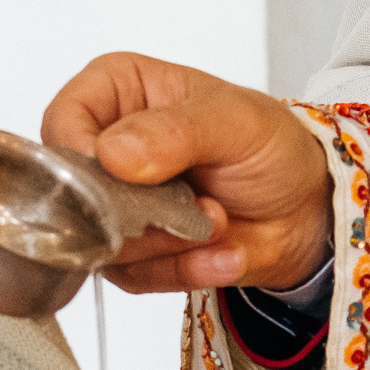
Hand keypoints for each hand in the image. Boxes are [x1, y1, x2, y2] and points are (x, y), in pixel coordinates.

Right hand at [41, 52, 334, 293]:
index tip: (126, 177)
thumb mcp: (234, 121)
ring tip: (219, 223)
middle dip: (139, 213)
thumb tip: (114, 154)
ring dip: (168, 244)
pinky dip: (184, 270)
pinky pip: (134, 278)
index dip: (81, 155)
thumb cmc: (271, 145)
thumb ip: (174, 131)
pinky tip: (223, 253)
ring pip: (101, 243)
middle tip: (199, 209)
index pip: (63, 121)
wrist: (306, 207)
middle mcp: (104, 147)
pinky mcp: (132, 255)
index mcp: (117, 91)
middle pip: (72, 192)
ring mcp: (114, 205)